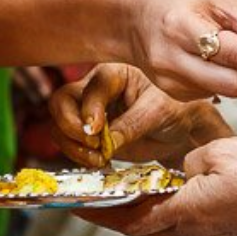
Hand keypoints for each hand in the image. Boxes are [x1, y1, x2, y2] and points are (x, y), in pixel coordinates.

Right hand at [48, 63, 229, 166]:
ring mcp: (88, 112)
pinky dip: (77, 155)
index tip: (95, 131)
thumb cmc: (173, 111)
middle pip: (62, 102)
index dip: (89, 109)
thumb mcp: (159, 113)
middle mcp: (96, 90)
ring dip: (72, 146)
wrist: (177, 131)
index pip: (92, 87)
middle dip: (70, 127)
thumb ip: (132, 125)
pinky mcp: (87, 134)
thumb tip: (105, 142)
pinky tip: (99, 161)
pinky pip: (67, 143)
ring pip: (59, 124)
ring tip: (98, 158)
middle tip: (92, 145)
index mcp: (115, 75)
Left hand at [77, 136, 236, 235]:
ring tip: (128, 194)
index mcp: (185, 210)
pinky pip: (188, 221)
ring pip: (166, 226)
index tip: (77, 207)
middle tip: (96, 202)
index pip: (131, 219)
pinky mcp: (226, 228)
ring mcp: (211, 232)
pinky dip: (170, 209)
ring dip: (144, 212)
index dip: (101, 215)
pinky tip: (171, 192)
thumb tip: (183, 170)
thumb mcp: (217, 151)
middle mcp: (194, 228)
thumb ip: (189, 161)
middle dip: (117, 216)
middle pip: (145, 228)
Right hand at [123, 0, 236, 99]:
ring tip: (229, 47)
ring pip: (229, 90)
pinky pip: (216, 93)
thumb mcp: (219, 0)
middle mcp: (173, 60)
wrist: (132, 20)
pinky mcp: (174, 95)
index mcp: (183, 28)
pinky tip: (210, 59)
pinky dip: (224, 77)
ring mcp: (171, 83)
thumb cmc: (179, 2)